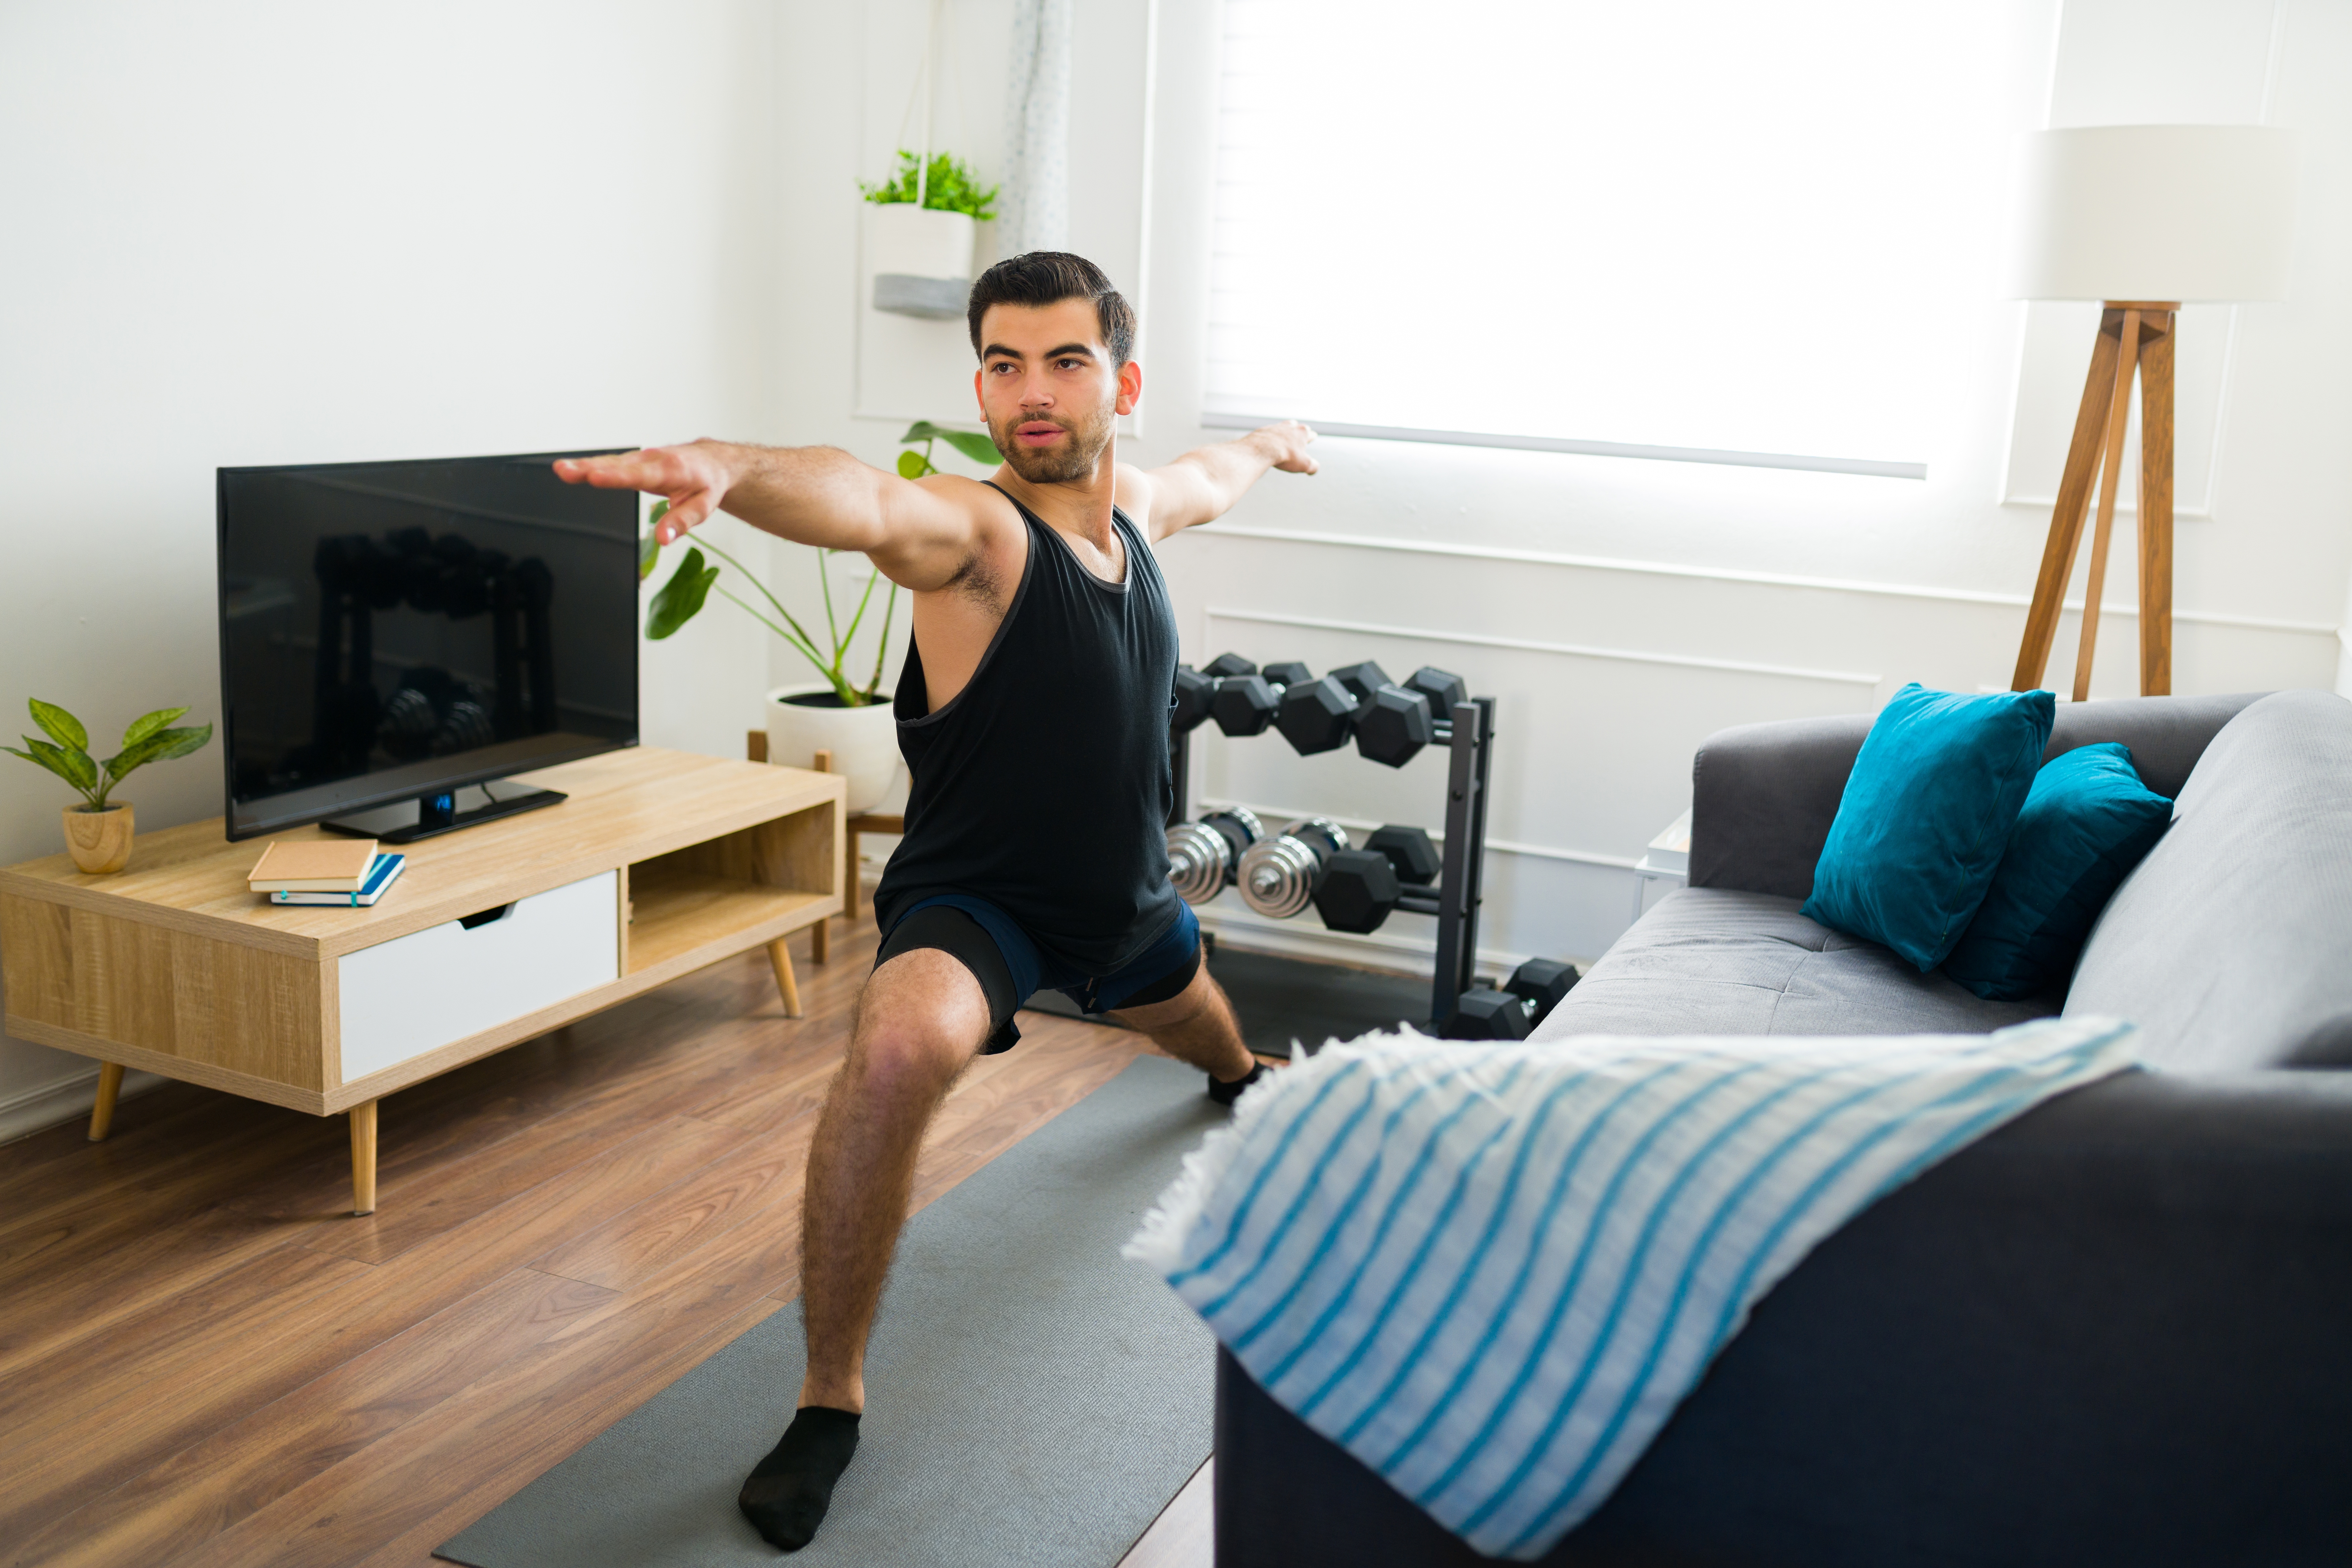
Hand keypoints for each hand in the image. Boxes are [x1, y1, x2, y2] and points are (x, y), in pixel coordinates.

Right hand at [553, 442, 733, 543]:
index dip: (615, 477)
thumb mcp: (703, 506)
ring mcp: (641, 459)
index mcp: (670, 470)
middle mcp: (652, 460)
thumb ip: (682, 522)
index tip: (594, 477)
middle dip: (589, 467)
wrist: (713, 462)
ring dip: (583, 465)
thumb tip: (663, 539)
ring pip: (609, 462)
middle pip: (616, 465)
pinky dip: (590, 464)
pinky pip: (610, 463)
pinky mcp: (634, 462)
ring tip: (560, 469)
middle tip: (564, 471)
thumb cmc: (708, 483)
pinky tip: (571, 468)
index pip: (639, 475)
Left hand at [1255, 420, 1318, 475]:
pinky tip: (1270, 440)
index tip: (1313, 437)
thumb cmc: (1285, 456)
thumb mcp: (1304, 465)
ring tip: (1286, 433)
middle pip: (1297, 426)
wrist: (1263, 449)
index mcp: (1302, 433)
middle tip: (1300, 434)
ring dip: (1286, 430)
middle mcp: (1290, 427)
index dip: (1312, 437)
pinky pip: (1270, 431)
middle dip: (1300, 430)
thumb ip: (1313, 467)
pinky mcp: (1264, 430)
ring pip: (1284, 425)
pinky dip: (1271, 435)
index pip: (1311, 434)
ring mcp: (1276, 427)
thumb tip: (1314, 469)